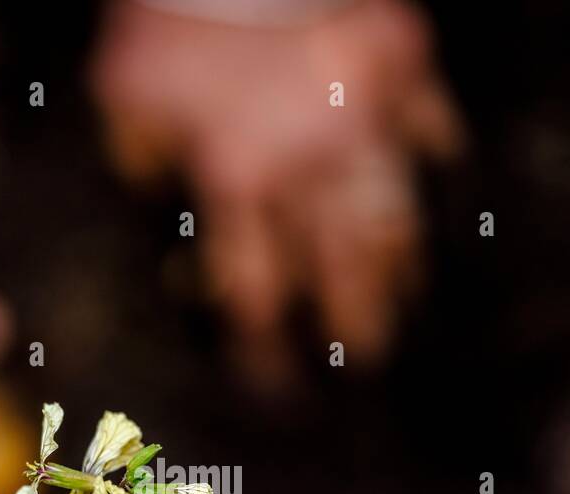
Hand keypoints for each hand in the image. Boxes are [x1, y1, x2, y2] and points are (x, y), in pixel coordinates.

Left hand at [91, 0, 462, 392]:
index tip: (275, 381)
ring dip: (400, 265)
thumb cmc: (171, 15)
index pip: (257, 289)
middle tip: (366, 358)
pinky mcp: (402, 65)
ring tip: (406, 296)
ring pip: (396, 214)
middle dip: (354, 324)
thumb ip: (143, 159)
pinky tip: (443, 183)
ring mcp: (366, 116)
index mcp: (238, 180)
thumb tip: (160, 196)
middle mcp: (310, 164)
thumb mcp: (126, 94)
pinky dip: (437, 158)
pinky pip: (434, 128)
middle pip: (341, 271)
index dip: (265, 346)